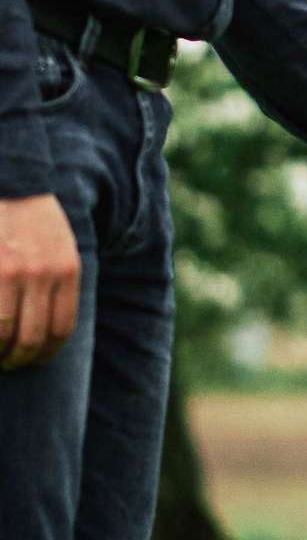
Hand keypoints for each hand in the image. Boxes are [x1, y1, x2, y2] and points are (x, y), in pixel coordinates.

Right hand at [0, 192, 82, 371]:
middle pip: (33, 338)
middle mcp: (43, 274)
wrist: (10, 177)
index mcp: (67, 269)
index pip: (61, 329)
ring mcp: (12, 272)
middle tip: (9, 362)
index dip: (46, 353)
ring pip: (5, 334)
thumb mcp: (60, 244)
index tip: (35, 359)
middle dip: (19, 358)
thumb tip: (51, 326)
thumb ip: (58, 279)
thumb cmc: (32, 216)